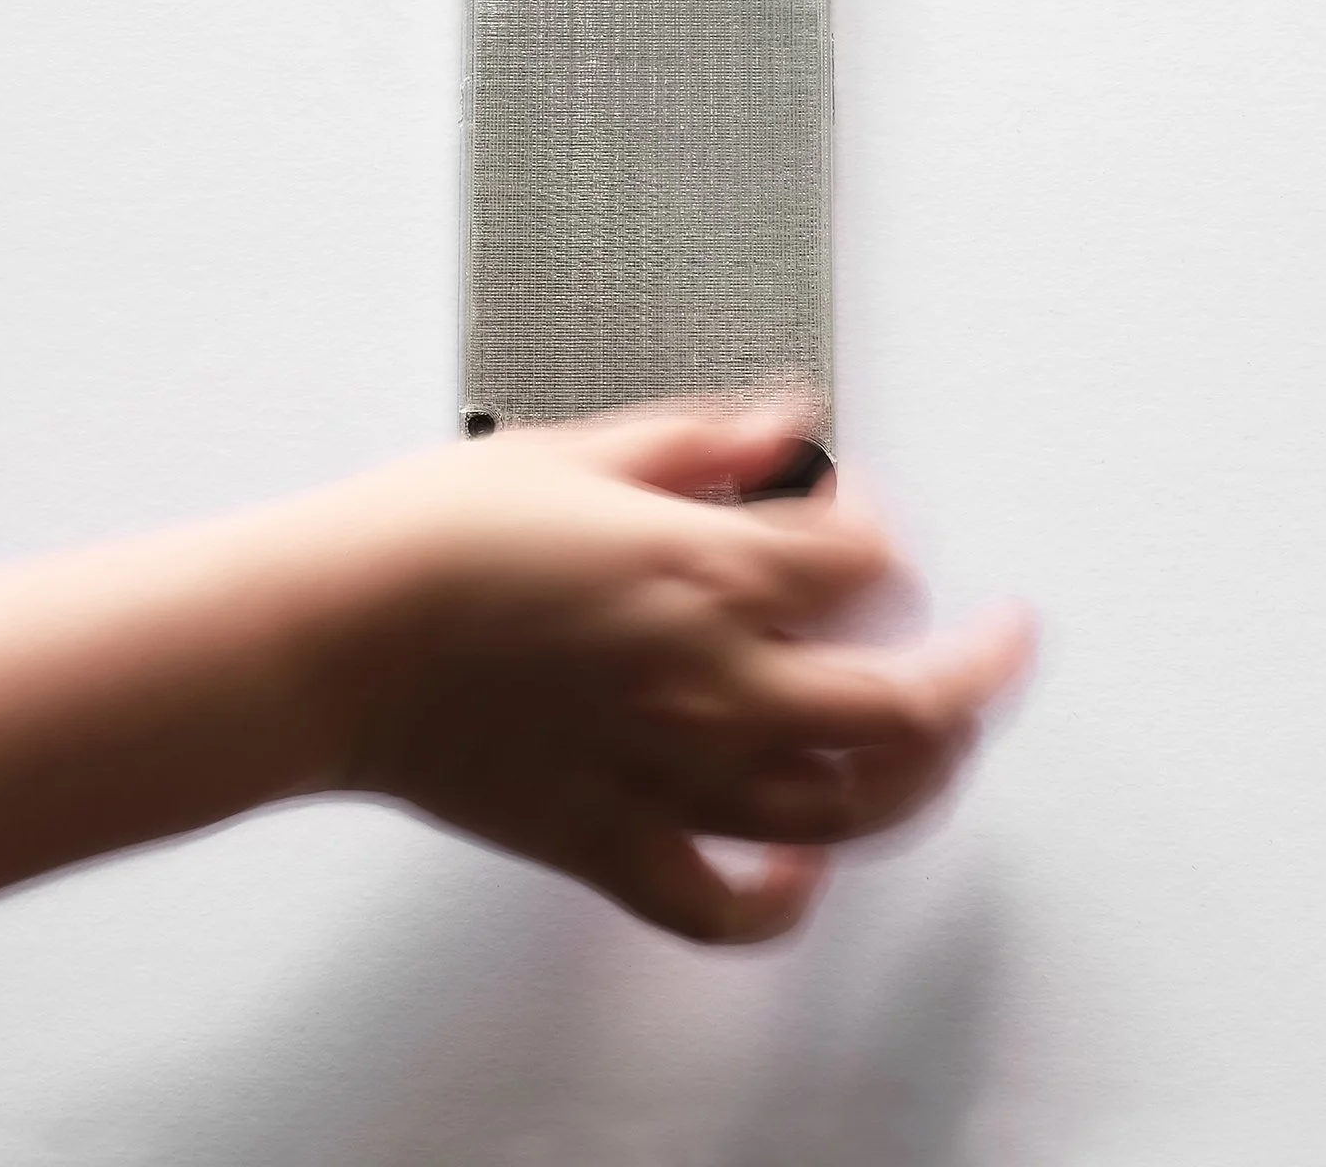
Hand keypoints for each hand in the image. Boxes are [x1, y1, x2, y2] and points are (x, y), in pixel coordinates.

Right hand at [288, 399, 1035, 944]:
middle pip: (908, 699)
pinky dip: (783, 900)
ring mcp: (669, 772)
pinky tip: (804, 870)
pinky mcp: (609, 841)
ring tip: (942, 745)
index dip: (880, 519)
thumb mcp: (577, 449)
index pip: (867, 557)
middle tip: (1001, 641)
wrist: (324, 635)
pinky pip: (722, 906)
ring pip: (848, 806)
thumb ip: (703, 440)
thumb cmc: (427, 539)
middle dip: (978, 669)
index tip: (860, 506)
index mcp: (707, 569)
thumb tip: (789, 419)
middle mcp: (711, 680)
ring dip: (920, 779)